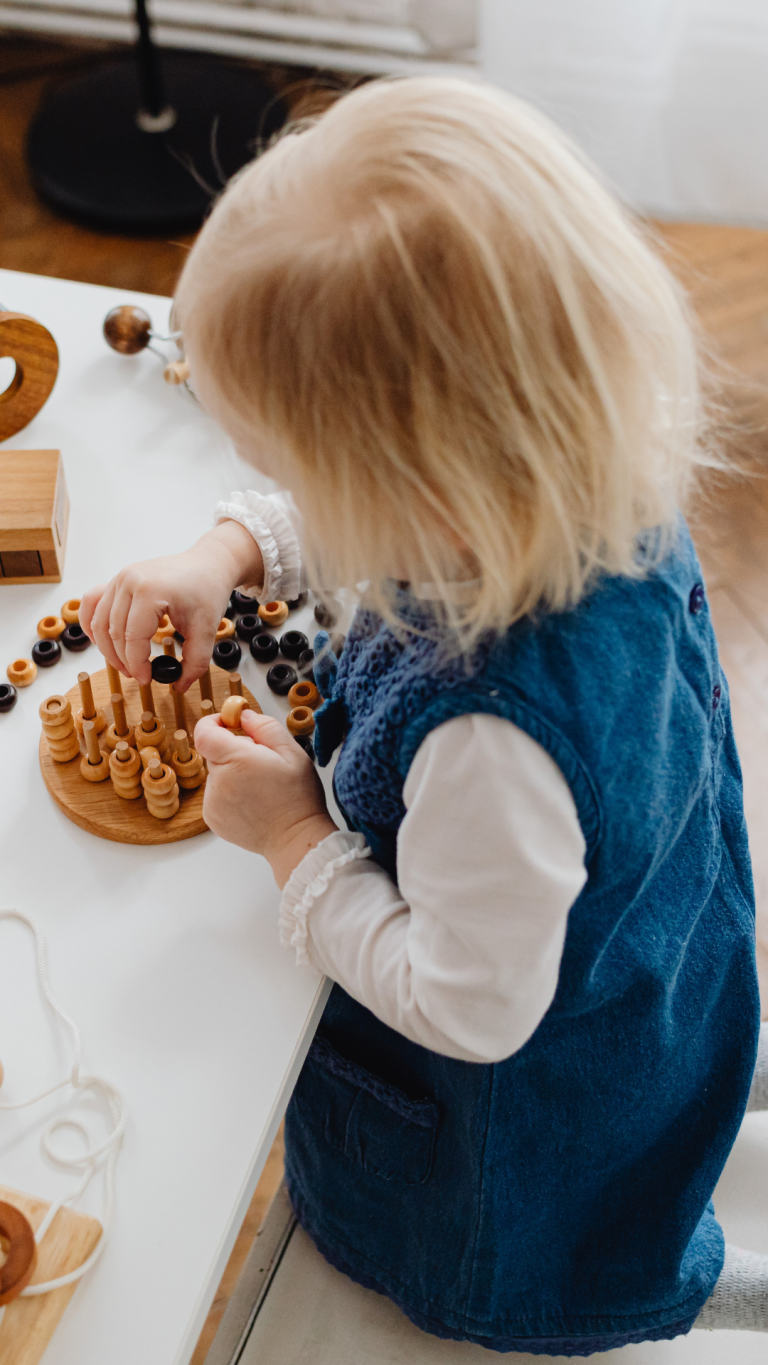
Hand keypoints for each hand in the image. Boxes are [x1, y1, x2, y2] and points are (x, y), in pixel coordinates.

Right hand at [80, 521, 262, 690]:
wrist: (208, 563)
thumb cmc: (208, 591)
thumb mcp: (206, 630)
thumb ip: (195, 662)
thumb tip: (178, 685)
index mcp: (150, 591)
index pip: (133, 638)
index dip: (137, 664)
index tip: (146, 679)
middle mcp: (129, 581)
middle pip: (113, 632)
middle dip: (123, 660)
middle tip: (137, 675)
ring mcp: (120, 577)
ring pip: (99, 622)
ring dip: (107, 648)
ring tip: (124, 664)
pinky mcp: (117, 579)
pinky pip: (92, 603)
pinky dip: (91, 624)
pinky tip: (101, 642)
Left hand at [195, 709, 337, 887]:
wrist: (295, 839)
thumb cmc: (298, 798)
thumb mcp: (292, 752)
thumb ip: (265, 727)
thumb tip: (243, 716)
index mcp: (236, 760)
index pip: (203, 732)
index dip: (213, 723)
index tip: (230, 724)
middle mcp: (219, 781)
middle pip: (214, 753)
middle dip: (233, 752)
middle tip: (260, 763)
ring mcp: (212, 802)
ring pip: (216, 775)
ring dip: (231, 774)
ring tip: (259, 788)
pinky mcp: (212, 819)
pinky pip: (216, 795)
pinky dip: (230, 793)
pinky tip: (252, 802)